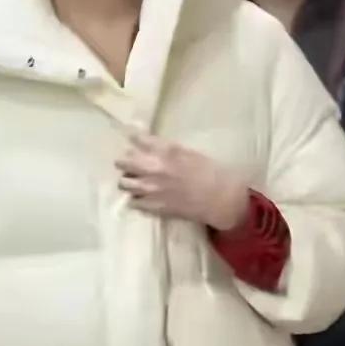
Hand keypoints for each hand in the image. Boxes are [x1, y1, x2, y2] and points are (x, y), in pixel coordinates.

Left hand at [116, 134, 248, 230]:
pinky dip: (136, 199)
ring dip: (128, 180)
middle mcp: (153, 168)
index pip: (137, 139)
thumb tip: (154, 146)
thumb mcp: (190, 153)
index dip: (133, 138)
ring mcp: (151, 189)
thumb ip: (169, 150)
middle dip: (125, 161)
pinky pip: (133, 202)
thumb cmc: (212, 172)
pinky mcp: (153, 206)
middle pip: (123, 161)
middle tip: (130, 163)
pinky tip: (143, 198)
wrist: (221, 199)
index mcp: (165, 150)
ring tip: (135, 181)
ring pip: (124, 182)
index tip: (131, 138)